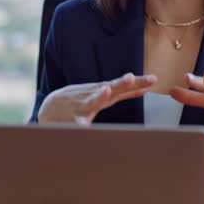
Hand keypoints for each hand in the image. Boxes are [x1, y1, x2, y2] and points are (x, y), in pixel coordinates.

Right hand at [38, 73, 156, 124]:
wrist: (51, 107)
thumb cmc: (81, 100)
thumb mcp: (103, 94)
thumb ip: (122, 93)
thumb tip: (143, 89)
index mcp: (105, 93)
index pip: (125, 87)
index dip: (138, 83)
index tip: (152, 79)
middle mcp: (95, 96)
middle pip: (111, 89)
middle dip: (121, 84)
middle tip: (130, 77)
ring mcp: (83, 106)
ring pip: (92, 100)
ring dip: (99, 95)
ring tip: (106, 90)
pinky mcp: (73, 119)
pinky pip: (77, 123)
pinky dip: (80, 124)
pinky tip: (83, 126)